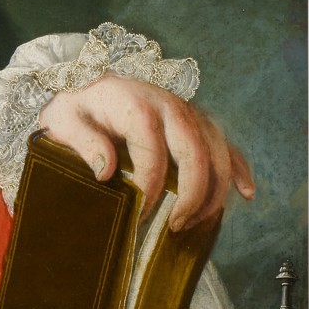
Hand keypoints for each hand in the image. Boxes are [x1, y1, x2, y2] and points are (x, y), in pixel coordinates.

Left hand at [42, 76, 253, 231]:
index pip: (152, 153)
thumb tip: (107, 172)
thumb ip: (84, 143)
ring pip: (217, 150)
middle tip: (177, 225)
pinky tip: (245, 193)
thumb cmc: (75, 106)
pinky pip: (225, 144)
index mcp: (137, 105)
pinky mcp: (197, 121)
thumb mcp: (63, 121)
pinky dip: (238, 168)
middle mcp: (170, 106)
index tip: (139, 216)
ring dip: (214, 189)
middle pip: (196, 151)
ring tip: (195, 221)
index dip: (149, 189)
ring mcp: (188, 113)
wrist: (86, 82)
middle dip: (192, 194)